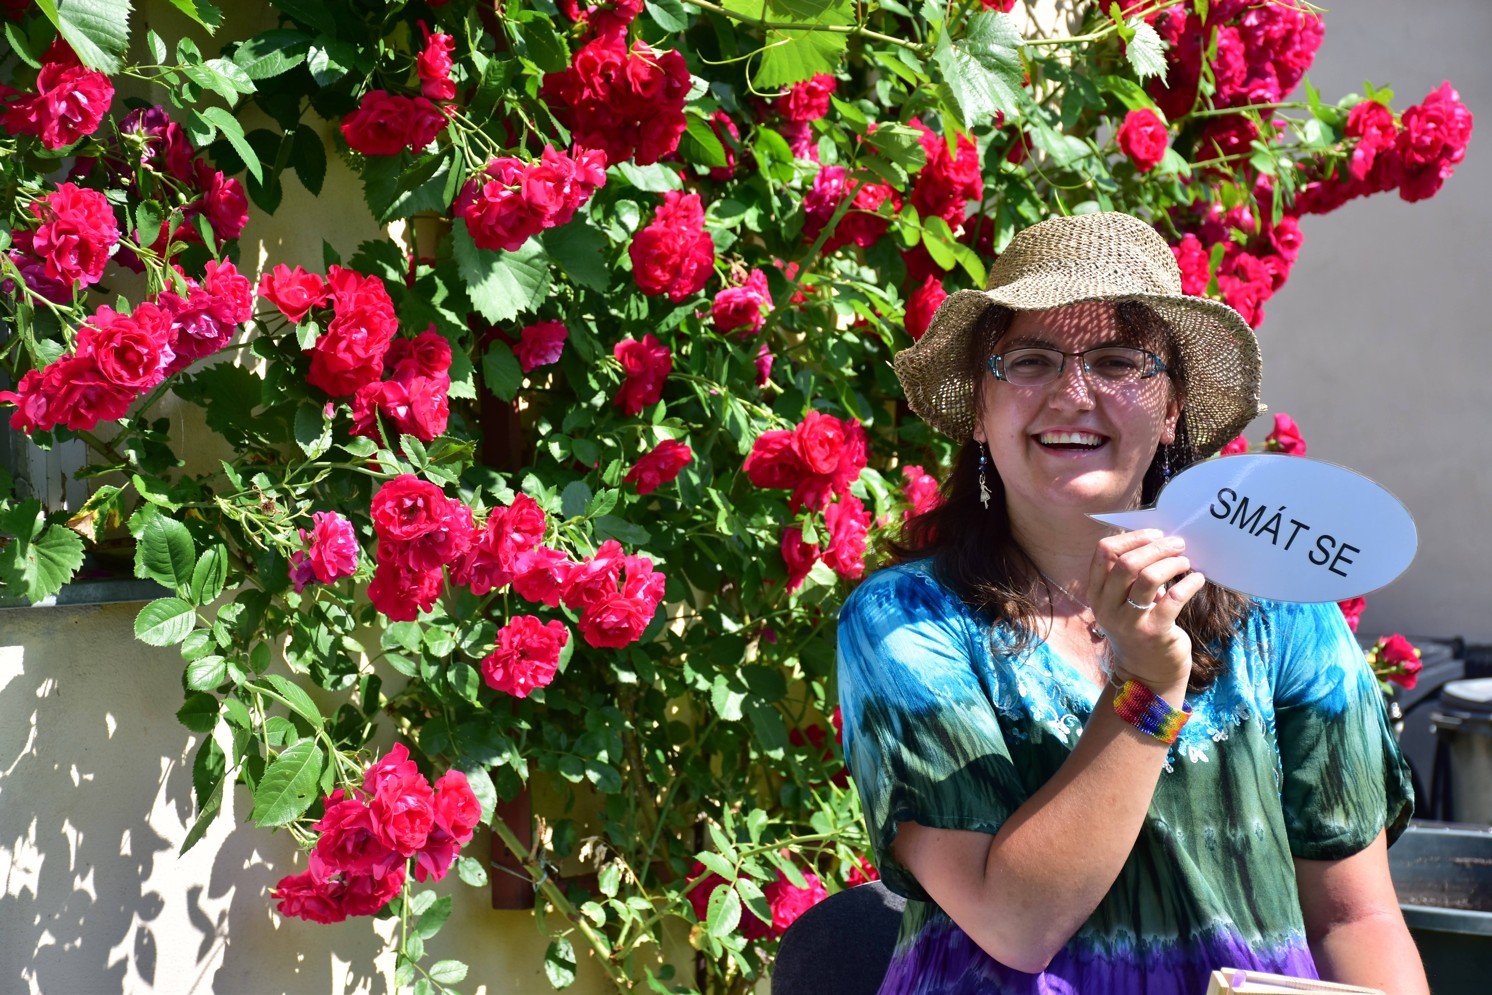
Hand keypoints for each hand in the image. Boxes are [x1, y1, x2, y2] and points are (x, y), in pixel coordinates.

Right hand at [1086, 529, 1206, 692]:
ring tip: (1185, 561)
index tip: (1155, 535)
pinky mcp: (1154, 632)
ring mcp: (1129, 621)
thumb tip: (1158, 541)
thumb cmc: (1139, 629)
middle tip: (1178, 544)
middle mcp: (1107, 607)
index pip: (1104, 552)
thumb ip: (1129, 576)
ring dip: (1171, 563)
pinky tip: (1198, 579)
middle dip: (1157, 547)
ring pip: (1147, 577)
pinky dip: (1189, 583)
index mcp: (1096, 593)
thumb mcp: (1123, 603)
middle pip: (1127, 562)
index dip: (1132, 537)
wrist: (1147, 674)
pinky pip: (1174, 598)